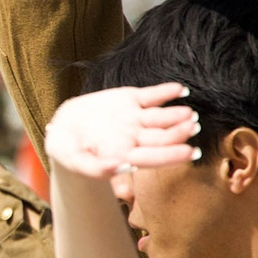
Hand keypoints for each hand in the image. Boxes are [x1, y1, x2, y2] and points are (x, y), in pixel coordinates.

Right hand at [43, 85, 199, 179]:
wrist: (63, 129)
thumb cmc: (69, 152)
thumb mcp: (77, 162)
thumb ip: (97, 168)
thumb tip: (121, 167)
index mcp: (127, 156)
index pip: (154, 158)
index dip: (172, 155)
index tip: (190, 153)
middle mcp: (136, 138)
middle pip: (163, 137)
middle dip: (179, 133)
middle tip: (193, 127)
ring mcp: (136, 119)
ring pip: (161, 117)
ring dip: (176, 114)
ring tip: (189, 112)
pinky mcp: (131, 100)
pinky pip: (152, 96)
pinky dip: (166, 91)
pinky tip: (180, 89)